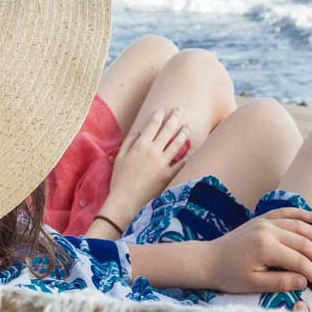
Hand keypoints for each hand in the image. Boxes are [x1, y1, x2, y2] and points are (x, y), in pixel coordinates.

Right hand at [91, 107, 189, 235]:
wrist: (125, 202)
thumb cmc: (120, 179)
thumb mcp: (120, 157)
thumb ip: (129, 142)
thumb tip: (139, 131)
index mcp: (140, 145)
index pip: (152, 124)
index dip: (158, 115)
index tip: (162, 110)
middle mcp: (153, 152)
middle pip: (167, 130)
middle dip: (175, 118)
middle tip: (180, 110)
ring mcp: (162, 164)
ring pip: (178, 144)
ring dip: (183, 133)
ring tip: (187, 127)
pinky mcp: (168, 176)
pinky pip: (181, 164)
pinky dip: (188, 156)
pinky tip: (192, 150)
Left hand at [203, 207, 311, 294]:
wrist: (208, 259)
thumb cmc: (229, 275)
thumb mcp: (254, 284)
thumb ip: (281, 282)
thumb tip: (306, 281)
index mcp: (266, 247)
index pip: (300, 261)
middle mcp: (267, 230)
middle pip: (303, 242)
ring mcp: (263, 222)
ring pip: (298, 226)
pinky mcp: (260, 220)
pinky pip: (283, 213)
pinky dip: (300, 214)